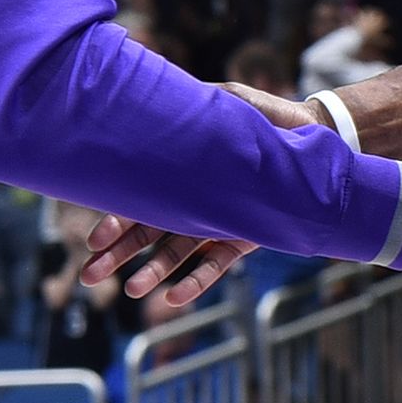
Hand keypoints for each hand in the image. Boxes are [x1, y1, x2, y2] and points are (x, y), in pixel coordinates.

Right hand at [79, 85, 305, 298]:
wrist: (313, 136)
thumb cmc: (266, 117)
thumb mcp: (227, 104)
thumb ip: (195, 113)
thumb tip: (161, 112)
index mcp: (179, 171)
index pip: (138, 200)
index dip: (115, 221)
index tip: (95, 240)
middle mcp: (192, 200)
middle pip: (147, 232)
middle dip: (116, 254)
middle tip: (88, 275)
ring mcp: (216, 221)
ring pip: (176, 252)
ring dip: (152, 272)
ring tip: (131, 290)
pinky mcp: (242, 236)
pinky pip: (216, 263)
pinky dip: (196, 281)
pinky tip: (173, 298)